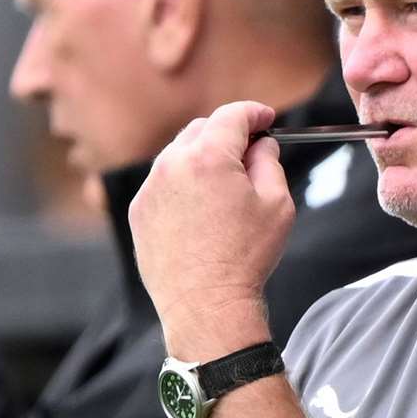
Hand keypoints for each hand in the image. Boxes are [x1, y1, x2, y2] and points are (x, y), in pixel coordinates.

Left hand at [129, 101, 293, 359]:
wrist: (206, 304)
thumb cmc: (245, 257)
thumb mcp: (277, 204)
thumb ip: (270, 162)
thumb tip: (261, 144)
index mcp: (208, 157)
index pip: (232, 115)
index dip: (254, 113)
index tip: (266, 120)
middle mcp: (172, 164)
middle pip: (201, 128)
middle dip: (228, 133)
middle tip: (250, 151)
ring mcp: (150, 188)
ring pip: (179, 154)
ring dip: (203, 158)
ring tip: (225, 186)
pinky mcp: (140, 211)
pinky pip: (163, 183)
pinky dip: (183, 183)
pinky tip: (202, 209)